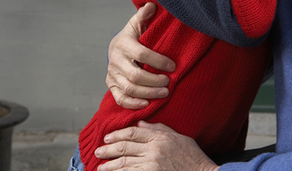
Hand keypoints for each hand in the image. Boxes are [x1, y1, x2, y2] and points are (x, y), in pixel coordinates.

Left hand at [95, 121, 219, 170]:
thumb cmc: (194, 158)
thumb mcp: (179, 138)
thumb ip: (159, 129)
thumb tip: (140, 124)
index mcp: (160, 137)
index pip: (133, 133)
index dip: (117, 134)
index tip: (107, 138)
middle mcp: (154, 150)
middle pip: (126, 147)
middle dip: (109, 150)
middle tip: (98, 152)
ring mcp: (152, 165)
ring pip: (125, 163)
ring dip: (110, 165)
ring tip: (100, 167)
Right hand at [107, 3, 176, 108]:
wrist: (117, 47)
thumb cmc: (133, 36)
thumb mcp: (138, 24)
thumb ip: (144, 16)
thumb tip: (152, 5)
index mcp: (123, 43)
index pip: (141, 54)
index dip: (158, 61)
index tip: (173, 66)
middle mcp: (115, 59)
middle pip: (134, 75)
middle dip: (154, 81)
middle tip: (169, 83)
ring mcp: (112, 74)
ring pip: (129, 88)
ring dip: (148, 93)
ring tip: (164, 93)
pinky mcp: (111, 85)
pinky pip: (120, 98)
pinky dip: (133, 103)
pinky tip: (148, 104)